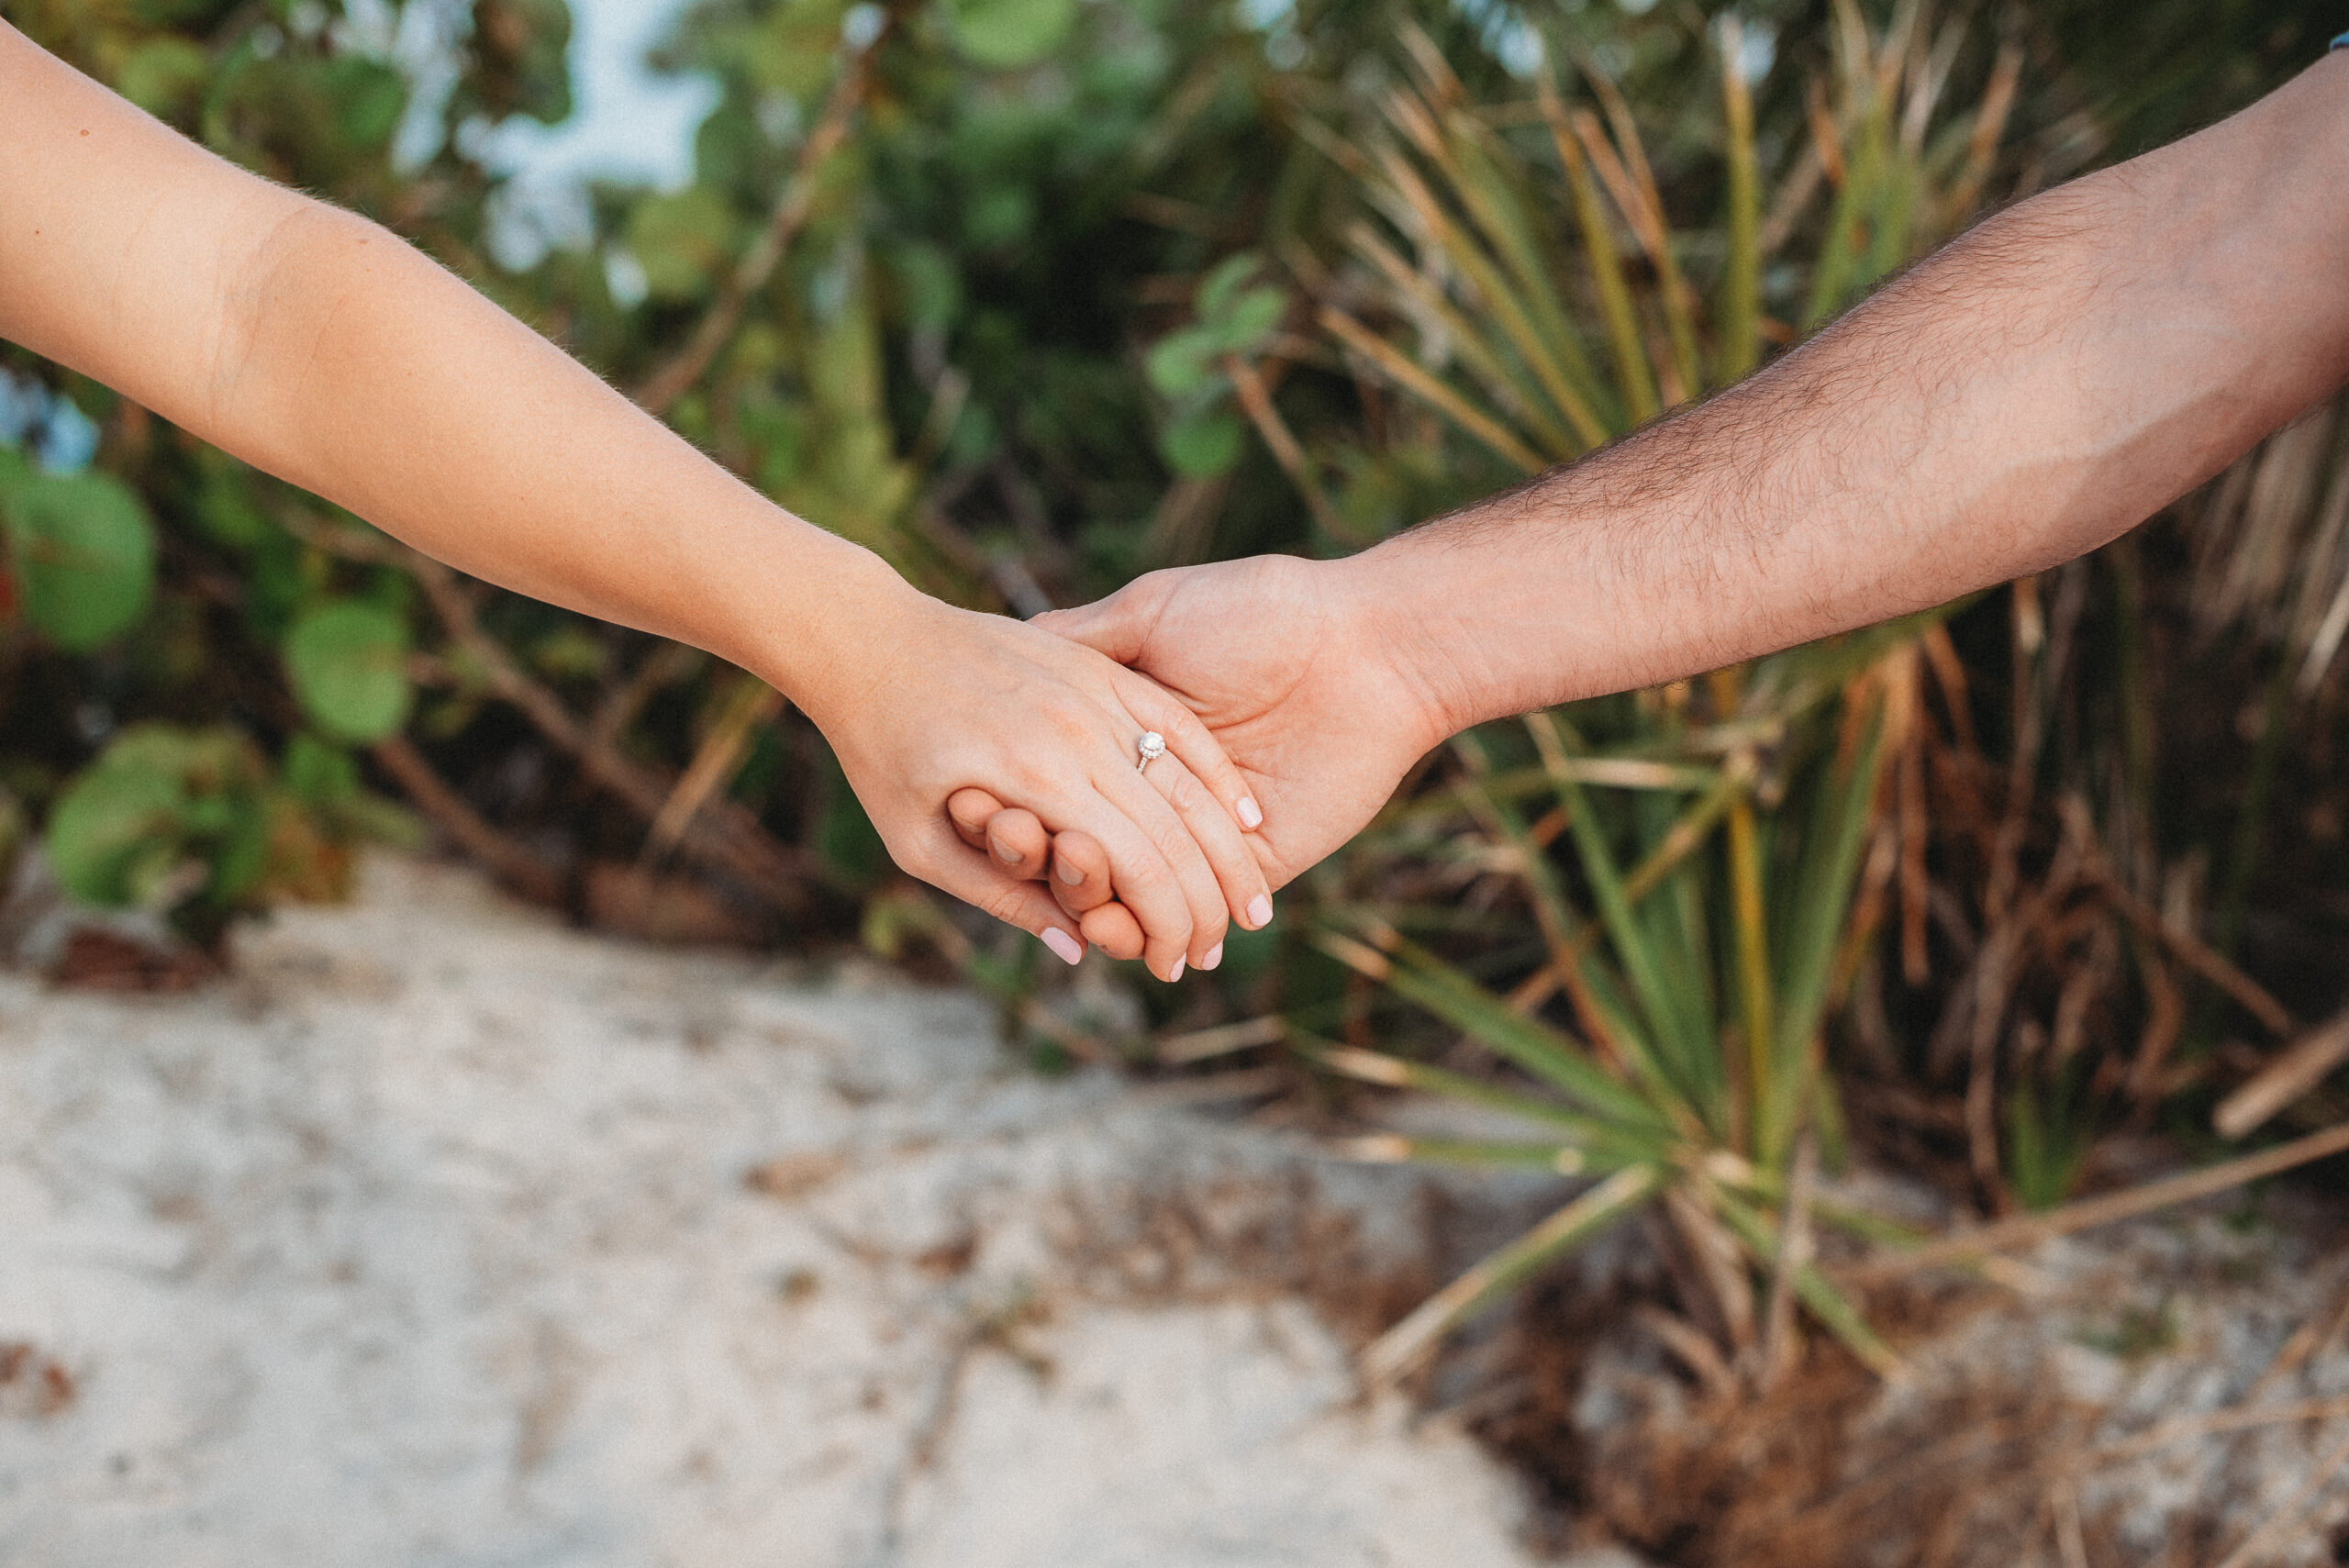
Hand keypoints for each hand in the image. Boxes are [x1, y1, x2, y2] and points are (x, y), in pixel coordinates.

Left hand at [803, 575, 1272, 980]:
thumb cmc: (882, 753)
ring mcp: (1095, 695)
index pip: (1137, 868)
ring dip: (1229, 848)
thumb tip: (1077, 948)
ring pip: (1188, 780)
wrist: (870, 640)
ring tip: (1253, 899)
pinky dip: (1215, 773)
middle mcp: (1078, 736)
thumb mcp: (920, 845)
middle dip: (1207, 902)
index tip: (1178, 965)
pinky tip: (1246, 814)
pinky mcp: (1099, 669)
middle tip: (1221, 948)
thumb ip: (1001, 896)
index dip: (1166, 925)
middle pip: (1174, 832)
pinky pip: (1175, 724)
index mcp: (1036, 784)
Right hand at [945, 553, 1451, 958]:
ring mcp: (1200, 838)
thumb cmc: (1259, 612)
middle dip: (1031, 852)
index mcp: (1128, 736)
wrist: (1367, 645)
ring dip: (1078, 895)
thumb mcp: (1152, 615)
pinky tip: (1107, 922)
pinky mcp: (1250, 873)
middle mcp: (1156, 792)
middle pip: (1074, 846)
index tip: (967, 797)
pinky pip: (1182, 915)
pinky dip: (1135, 929)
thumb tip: (1002, 649)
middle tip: (1004, 835)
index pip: (1050, 787)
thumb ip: (1084, 642)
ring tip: (1062, 871)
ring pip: (1118, 892)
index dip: (1005, 798)